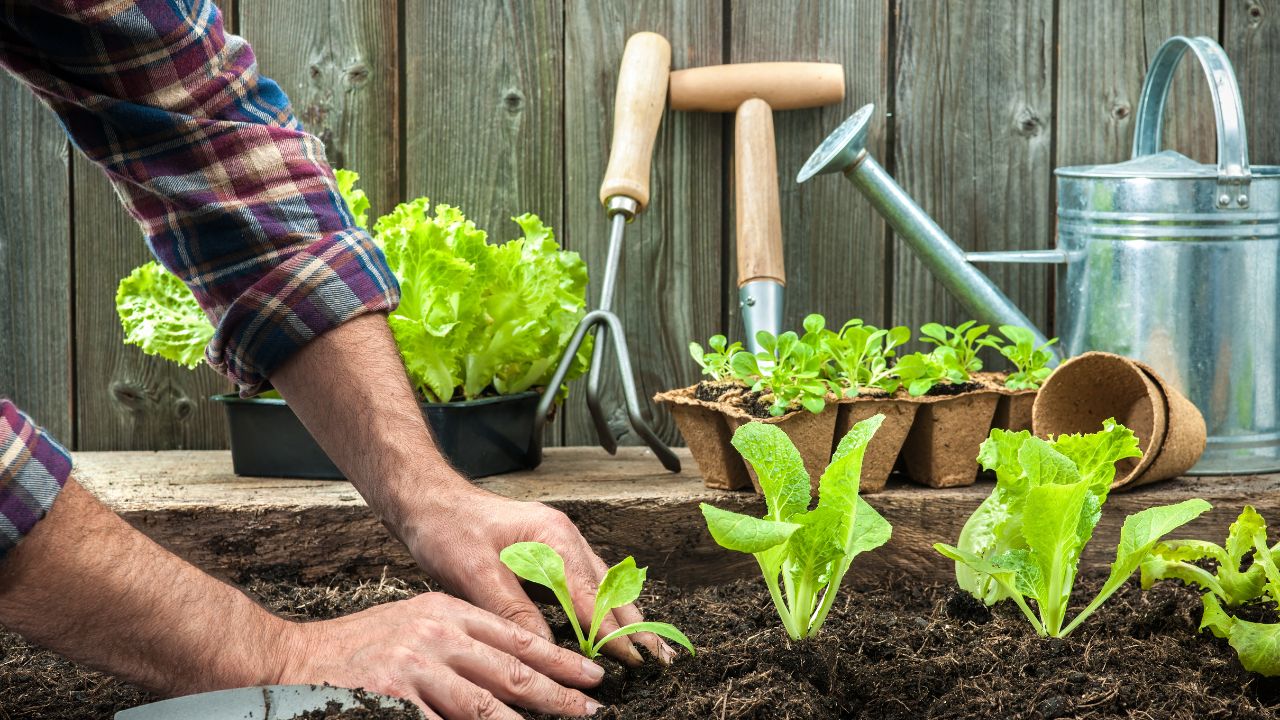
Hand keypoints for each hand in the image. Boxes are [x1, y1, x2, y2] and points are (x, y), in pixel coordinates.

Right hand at [277, 591, 603, 718]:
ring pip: (483, 709)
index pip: (515, 638)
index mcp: (445, 613)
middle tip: (593, 712)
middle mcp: (435, 638)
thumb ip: (461, 643)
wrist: (290, 660)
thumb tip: (510, 670)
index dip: (558, 660)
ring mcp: (413, 671)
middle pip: (509, 674)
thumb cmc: (358, 649)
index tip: (593, 675)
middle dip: (558, 697)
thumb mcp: (415, 626)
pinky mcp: (392, 700)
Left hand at [402, 484, 675, 665]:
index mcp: (553, 537)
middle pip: (610, 588)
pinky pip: (587, 582)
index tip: (634, 660)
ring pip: (604, 585)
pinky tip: (613, 623)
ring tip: (649, 647)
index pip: (592, 596)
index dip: (613, 632)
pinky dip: (604, 606)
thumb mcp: (475, 573)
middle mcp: (564, 537)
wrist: (428, 500)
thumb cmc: (447, 529)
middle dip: (637, 625)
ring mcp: (559, 543)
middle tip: (662, 658)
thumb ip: (513, 611)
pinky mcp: (549, 551)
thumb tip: (545, 649)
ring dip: (626, 617)